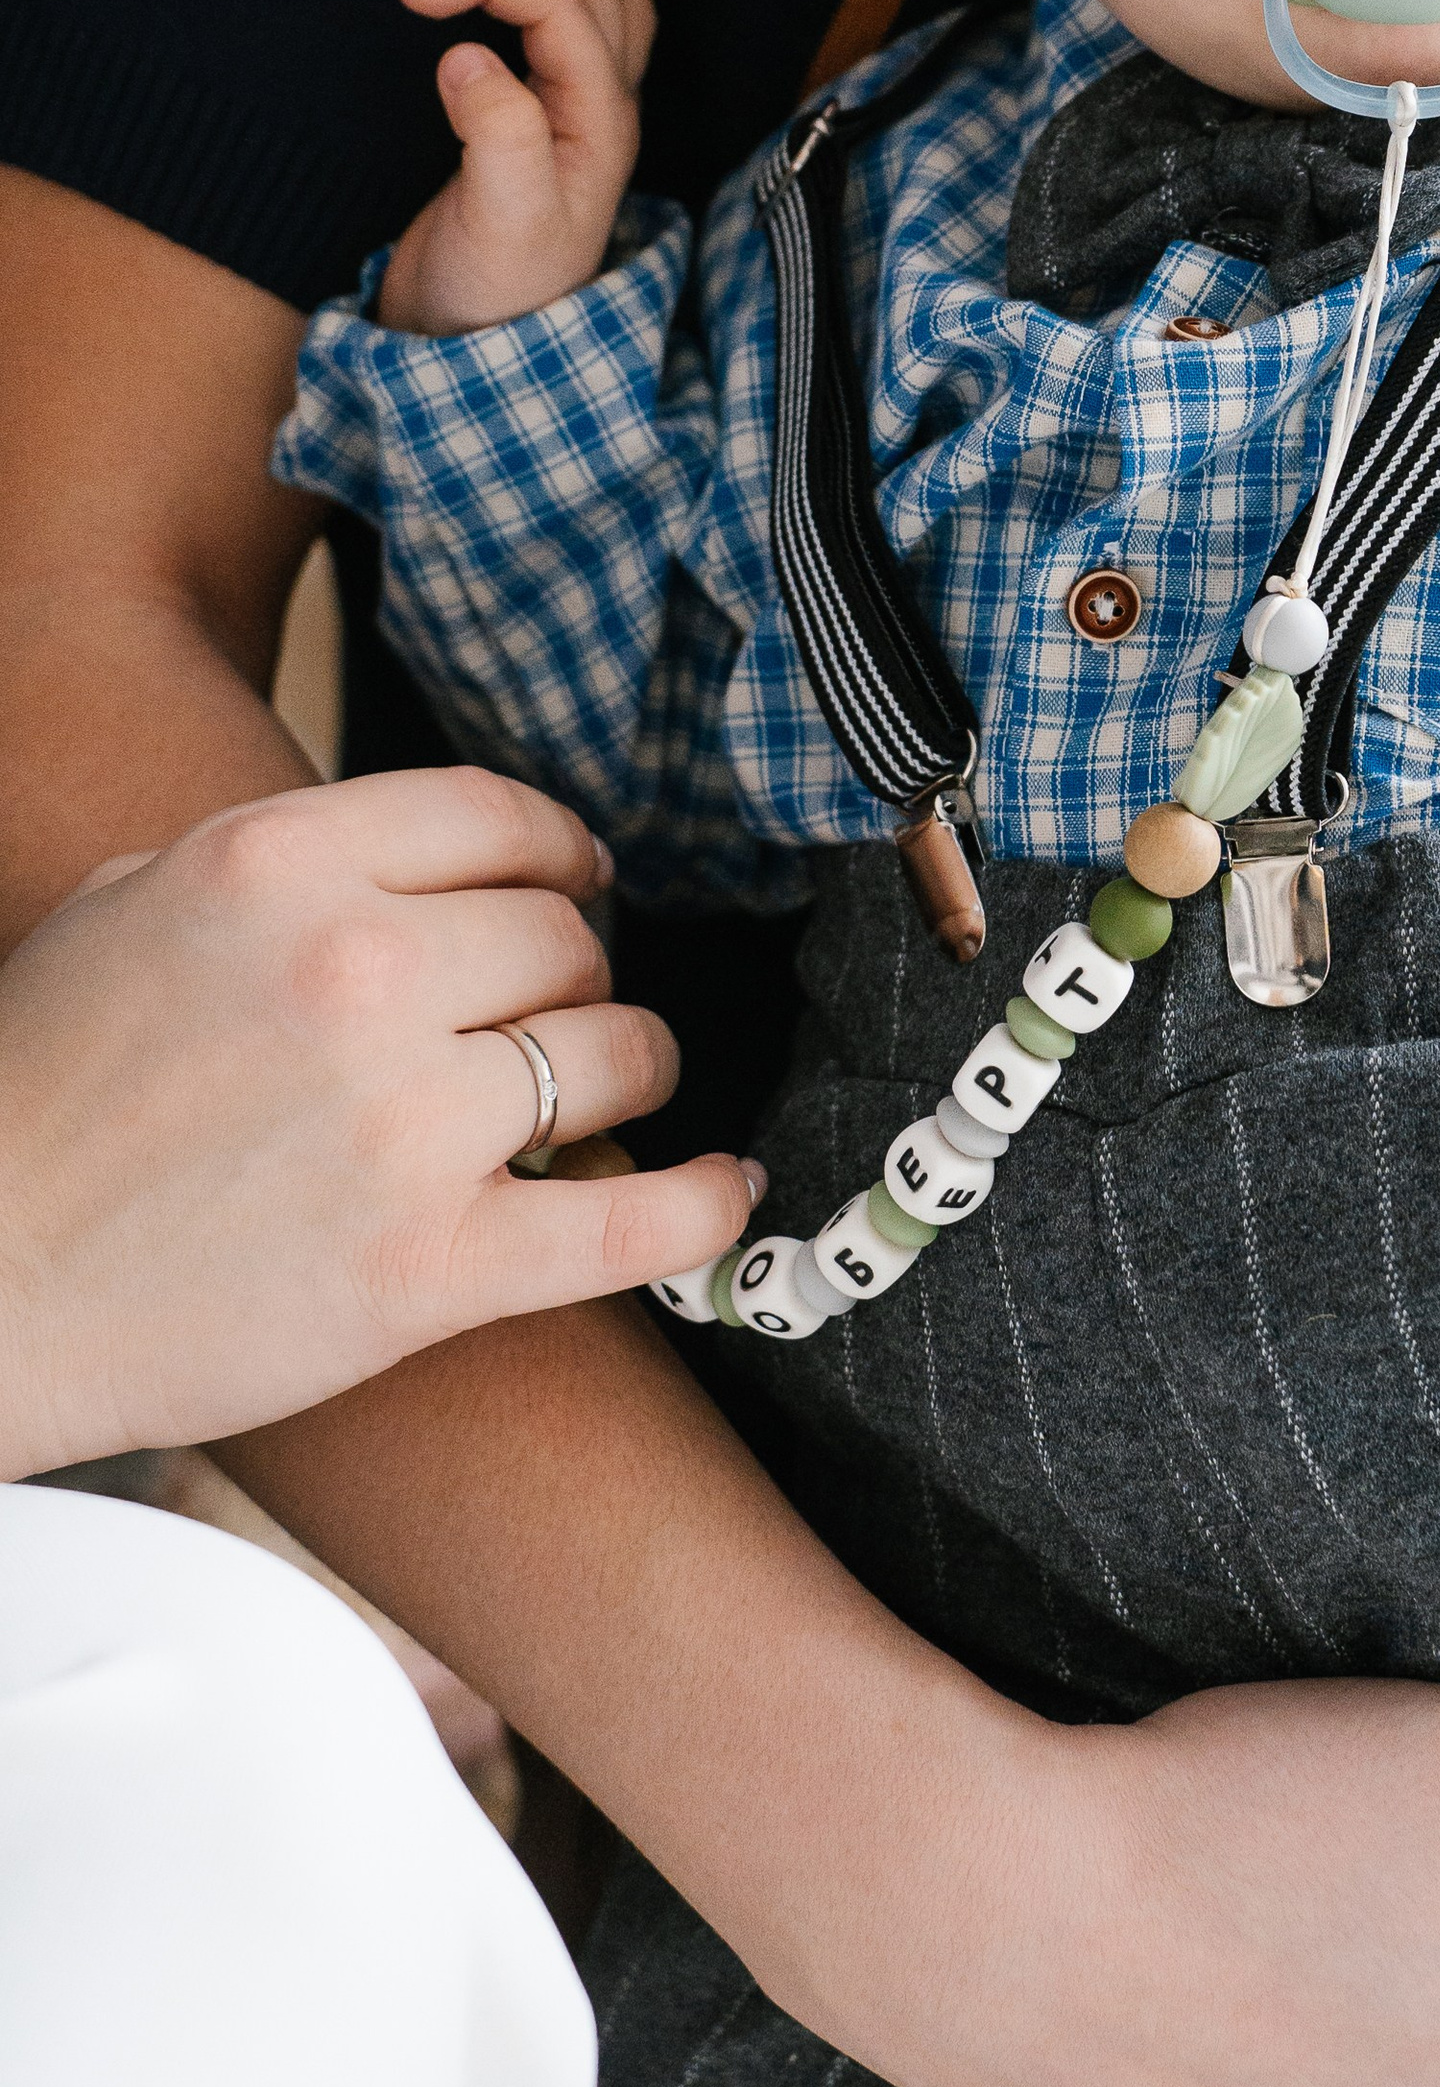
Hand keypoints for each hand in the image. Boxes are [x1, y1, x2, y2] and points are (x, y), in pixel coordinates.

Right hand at [0, 770, 752, 1476]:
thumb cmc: (39, 1093)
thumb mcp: (134, 906)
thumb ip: (283, 863)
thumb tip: (421, 854)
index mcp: (280, 866)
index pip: (503, 820)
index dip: (562, 854)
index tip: (579, 883)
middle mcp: (356, 973)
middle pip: (568, 939)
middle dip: (575, 972)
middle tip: (554, 1010)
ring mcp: (402, 1122)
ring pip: (616, 1054)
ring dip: (628, 1071)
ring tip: (608, 1091)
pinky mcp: (430, 1266)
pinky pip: (630, 1221)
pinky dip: (701, 1207)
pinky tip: (724, 1188)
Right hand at [376, 0, 653, 336]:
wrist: (479, 359)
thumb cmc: (494, 299)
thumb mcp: (496, 222)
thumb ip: (495, 137)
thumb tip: (470, 53)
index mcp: (599, 124)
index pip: (561, 9)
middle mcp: (604, 109)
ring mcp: (582, 112)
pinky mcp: (549, 119)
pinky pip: (584, 19)